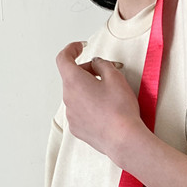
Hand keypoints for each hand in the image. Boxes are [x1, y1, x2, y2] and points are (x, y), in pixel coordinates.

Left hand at [55, 41, 145, 162]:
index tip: (80, 47)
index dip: (71, 49)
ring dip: (88, 91)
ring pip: (76, 95)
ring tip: (108, 96)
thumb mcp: (116, 77)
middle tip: (106, 73)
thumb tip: (97, 64)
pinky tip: (105, 111)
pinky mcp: (77, 128)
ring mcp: (71, 115)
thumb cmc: (120, 110)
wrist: (123, 139)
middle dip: (87, 72)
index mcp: (74, 81)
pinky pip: (80, 112)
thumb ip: (103, 64)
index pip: (63, 58)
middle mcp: (68, 97)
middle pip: (72, 77)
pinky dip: (89, 107)